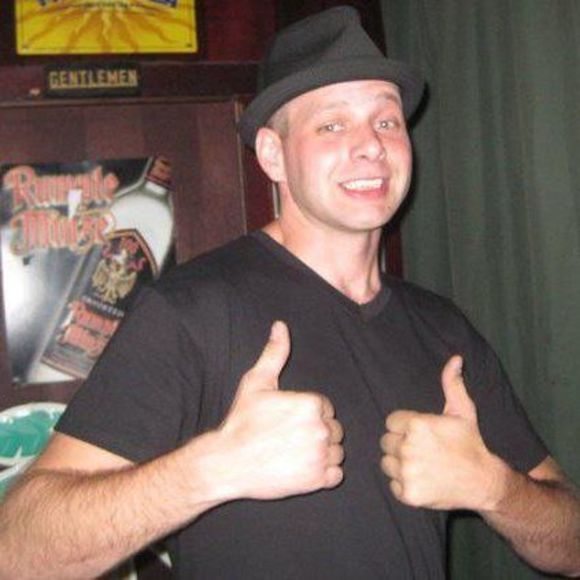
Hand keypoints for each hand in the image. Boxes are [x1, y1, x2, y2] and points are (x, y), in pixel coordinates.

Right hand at [213, 321, 343, 500]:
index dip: (307, 414)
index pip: (325, 407)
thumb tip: (280, 326)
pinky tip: (302, 468)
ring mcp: (320, 457)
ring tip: (294, 453)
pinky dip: (324, 474)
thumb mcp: (256, 382)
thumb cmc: (242, 421)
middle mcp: (321, 429)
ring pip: (336, 452)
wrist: (227, 462)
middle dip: (316, 432)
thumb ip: (274, 353)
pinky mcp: (318, 481)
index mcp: (311, 404)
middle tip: (289, 438)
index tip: (288, 421)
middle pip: (333, 429)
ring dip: (321, 453)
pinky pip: (336, 474)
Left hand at [380, 356, 498, 510]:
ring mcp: (407, 473)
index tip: (420, 433)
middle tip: (422, 449)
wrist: (485, 482)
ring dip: (399, 464)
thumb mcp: (463, 411)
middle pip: (386, 441)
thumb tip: (455, 359)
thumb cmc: (471, 443)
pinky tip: (422, 479)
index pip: (391, 421)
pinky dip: (403, 484)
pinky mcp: (408, 494)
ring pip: (386, 463)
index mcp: (417, 425)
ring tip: (421, 464)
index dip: (404, 426)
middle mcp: (409, 448)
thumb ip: (452, 384)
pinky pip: (393, 484)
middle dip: (400, 444)